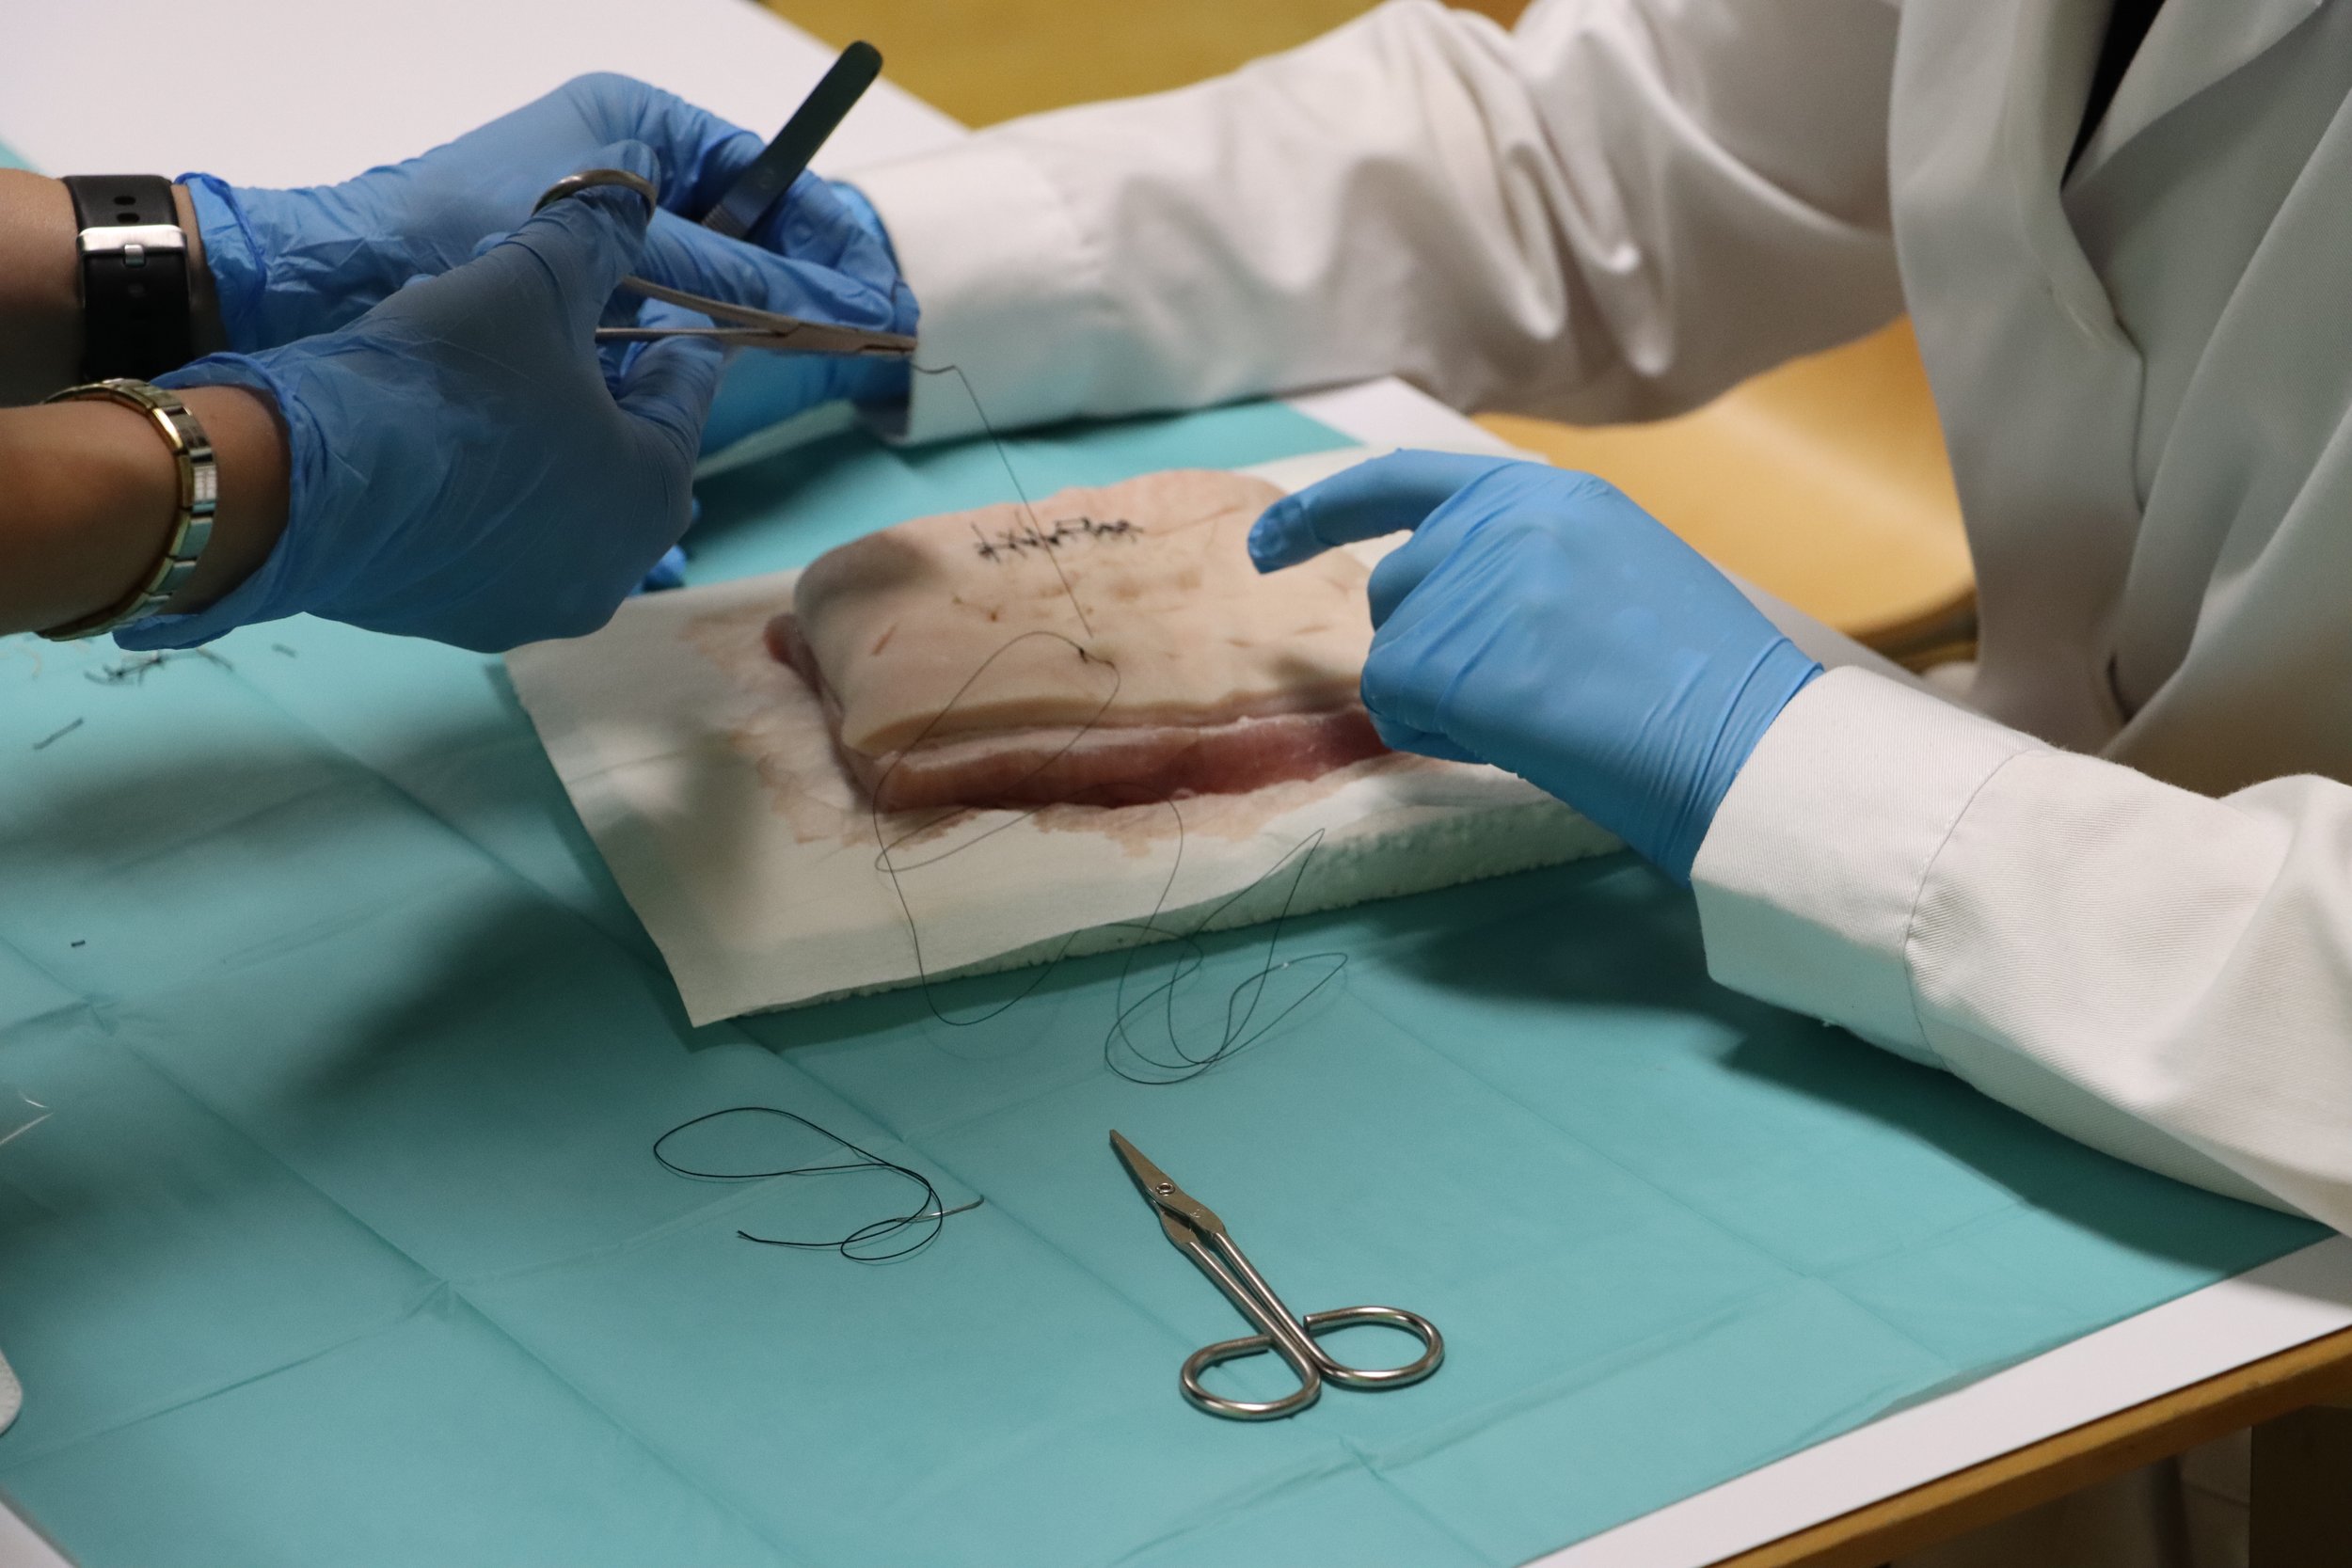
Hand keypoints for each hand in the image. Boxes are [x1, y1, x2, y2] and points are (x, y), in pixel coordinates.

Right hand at [131, 140, 722, 652]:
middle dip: (607, 397)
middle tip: (580, 345)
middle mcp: (615, 567)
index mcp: (657, 491)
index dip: (674, 343)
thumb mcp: (530, 280)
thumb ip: (592, 236)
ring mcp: (536, 607)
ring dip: (547, 450)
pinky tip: (452, 454)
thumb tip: (632, 194)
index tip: (673, 319)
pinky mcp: (458, 623)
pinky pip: (493, 545)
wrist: (305, 483)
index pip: (683, 398)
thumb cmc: (449, 379)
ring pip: (561, 507)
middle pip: (626, 460)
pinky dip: (489, 498)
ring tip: (507, 394)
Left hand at [183, 73, 913, 433]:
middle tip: (873, 345)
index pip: (773, 177)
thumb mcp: (618, 242)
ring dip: (752, 343)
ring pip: (707, 301)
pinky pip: (657, 342)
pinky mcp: (569, 316)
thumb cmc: (459, 222)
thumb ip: (736, 274)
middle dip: (805, 296)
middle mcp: (625, 185)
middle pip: (750, 245)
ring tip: (813, 379)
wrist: (321, 280)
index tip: (884, 292)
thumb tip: (843, 307)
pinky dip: (689, 375)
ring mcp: (598, 254)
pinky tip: (723, 407)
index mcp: (641, 131)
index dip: (833, 236)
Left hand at [1248, 451, 1820, 880]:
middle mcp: (1498, 522)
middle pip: (1393, 590)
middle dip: (1428, 649)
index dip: (1319, 512)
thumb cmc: (1696, 681)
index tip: (1264, 545)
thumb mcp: (1613, 569)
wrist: (1741, 740)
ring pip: (1390, 656)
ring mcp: (1470, 586)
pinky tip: (1518, 736)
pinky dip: (1440, 734)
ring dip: (1442, 698)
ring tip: (1542, 712)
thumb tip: (1442, 605)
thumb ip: (1521, 563)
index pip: (1398, 481)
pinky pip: (1395, 707)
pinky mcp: (1449, 659)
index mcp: (1544, 493)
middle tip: (1527, 692)